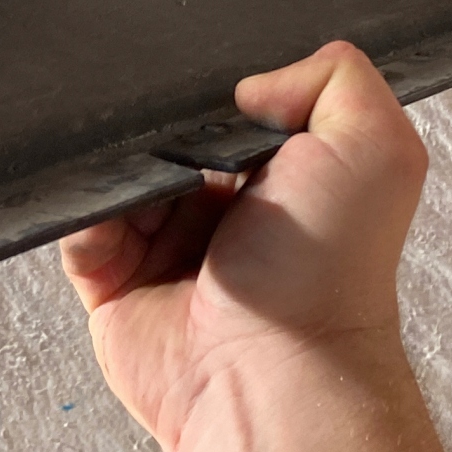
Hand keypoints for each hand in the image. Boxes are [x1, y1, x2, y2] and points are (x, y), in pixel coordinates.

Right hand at [58, 41, 430, 451]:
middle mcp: (226, 211)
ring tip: (151, 191)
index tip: (219, 103)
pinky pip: (76, 226)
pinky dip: (85, 216)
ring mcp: (166, 247)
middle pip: (165, 136)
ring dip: (120, 171)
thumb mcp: (375, 147)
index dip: (221, 97)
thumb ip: (337, 77)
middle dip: (159, 130)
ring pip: (114, 175)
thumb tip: (252, 84)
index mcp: (286, 176)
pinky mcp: (114, 284)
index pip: (234, 108)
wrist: (272, 374)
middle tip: (180, 151)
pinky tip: (117, 223)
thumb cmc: (327, 277)